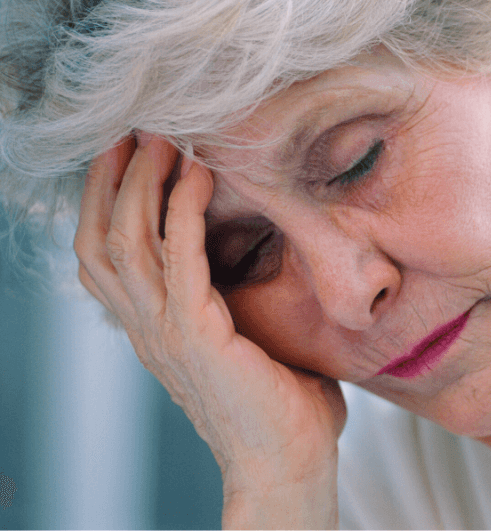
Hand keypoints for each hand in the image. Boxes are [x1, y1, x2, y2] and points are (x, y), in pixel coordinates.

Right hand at [74, 135, 345, 528]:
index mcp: (154, 327)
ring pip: (126, 241)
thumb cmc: (282, 404)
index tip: (129, 151)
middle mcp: (147, 327)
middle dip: (114, 178)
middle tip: (135, 128)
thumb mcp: (248, 338)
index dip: (109, 199)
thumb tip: (268, 251)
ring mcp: (165, 332)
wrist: (289, 463)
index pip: (105, 254)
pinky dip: (184, 210)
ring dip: (142, 182)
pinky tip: (199, 175)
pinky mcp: (196, 336)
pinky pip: (179, 258)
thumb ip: (239, 298)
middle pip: (100, 238)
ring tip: (161, 136)